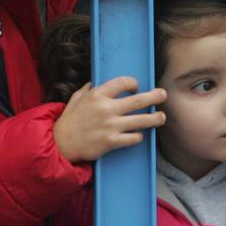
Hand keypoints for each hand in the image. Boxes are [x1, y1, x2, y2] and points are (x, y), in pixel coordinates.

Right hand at [52, 76, 166, 163]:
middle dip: (154, 96)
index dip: (133, 83)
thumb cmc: (69, 120)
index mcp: (97, 95)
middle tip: (163, 95)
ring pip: (141, 120)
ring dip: (155, 118)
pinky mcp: (112, 142)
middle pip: (138, 100)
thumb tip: (97, 82)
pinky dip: (138, 136)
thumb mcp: (76, 98)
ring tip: (161, 117)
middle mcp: (106, 109)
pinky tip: (139, 134)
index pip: (123, 82)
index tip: (136, 86)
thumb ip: (89, 89)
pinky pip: (133, 138)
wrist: (62, 143)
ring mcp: (110, 126)